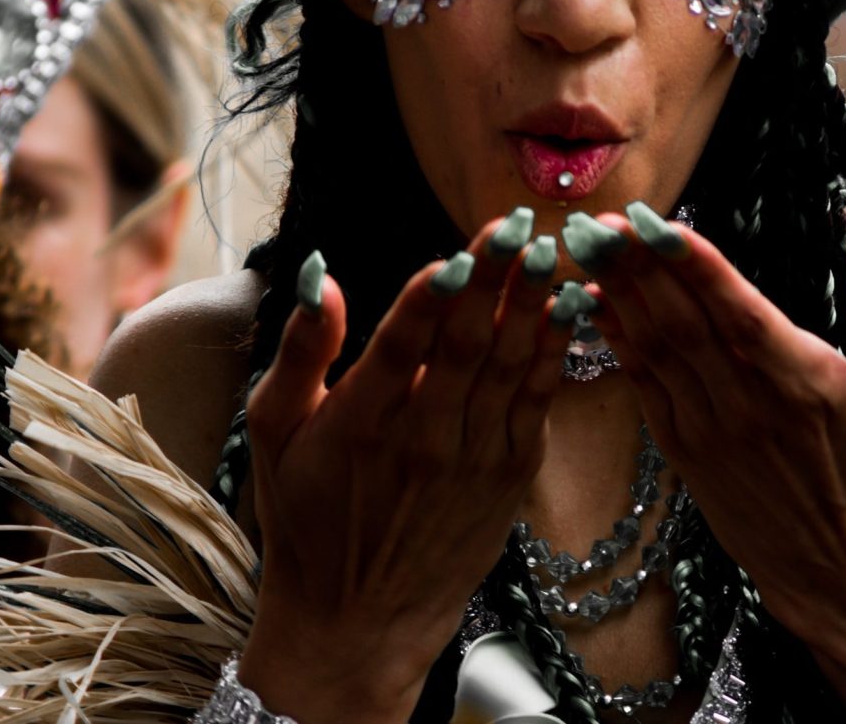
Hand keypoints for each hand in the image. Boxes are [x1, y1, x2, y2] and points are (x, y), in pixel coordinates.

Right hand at [237, 215, 569, 720]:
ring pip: (513, 367)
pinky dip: (556, 351)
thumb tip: (318, 276)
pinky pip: (539, 401)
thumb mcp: (274, 433)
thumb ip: (301, 351)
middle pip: (469, 344)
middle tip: (523, 223)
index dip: (434, 296)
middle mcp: (424, 439)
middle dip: (499, 279)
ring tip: (555, 250)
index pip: (403, 345)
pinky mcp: (510, 476)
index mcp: (361, 422)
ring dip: (537, 304)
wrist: (359, 622)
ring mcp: (474, 459)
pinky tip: (571, 306)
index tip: (462, 250)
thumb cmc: (306, 518)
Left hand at [569, 207, 845, 658]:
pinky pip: (645, 388)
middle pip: (683, 322)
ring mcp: (713, 436)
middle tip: (598, 215)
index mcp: (810, 387)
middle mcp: (751, 410)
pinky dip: (618, 342)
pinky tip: (598, 301)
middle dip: (637, 264)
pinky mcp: (689, 458)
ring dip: (619, 293)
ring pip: (656, 350)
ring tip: (587, 241)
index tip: (653, 221)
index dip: (693, 266)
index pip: (739, 314)